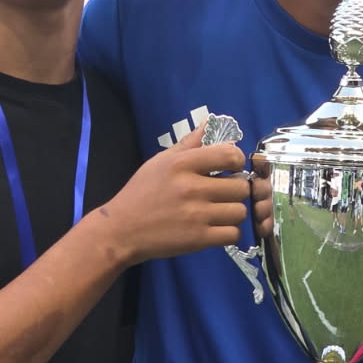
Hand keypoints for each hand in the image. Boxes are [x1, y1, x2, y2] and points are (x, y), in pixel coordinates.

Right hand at [96, 126, 247, 265]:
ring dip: (233, 212)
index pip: (230, 155)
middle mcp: (191, 188)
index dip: (237, 161)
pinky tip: (216, 228)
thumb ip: (188, 143)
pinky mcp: (198, 239)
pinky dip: (228, 232)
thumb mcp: (160, 161)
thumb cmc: (141, 193)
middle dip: (235, 190)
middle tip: (223, 194)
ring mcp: (196, 215)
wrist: (121, 230)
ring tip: (218, 212)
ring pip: (240, 211)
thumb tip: (210, 123)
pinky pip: (233, 234)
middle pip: (241, 187)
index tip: (231, 168)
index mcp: (182, 164)